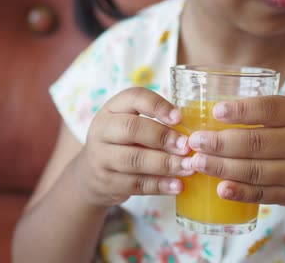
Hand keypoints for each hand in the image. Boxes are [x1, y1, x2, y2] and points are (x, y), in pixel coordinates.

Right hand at [76, 87, 193, 206]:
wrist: (91, 175)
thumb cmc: (123, 143)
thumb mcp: (130, 124)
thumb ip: (155, 123)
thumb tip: (193, 132)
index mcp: (112, 109)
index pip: (133, 97)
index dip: (158, 106)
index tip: (180, 118)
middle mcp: (102, 129)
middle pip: (132, 128)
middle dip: (163, 137)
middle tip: (187, 146)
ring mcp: (101, 157)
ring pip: (134, 159)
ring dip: (166, 164)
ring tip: (189, 167)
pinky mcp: (107, 182)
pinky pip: (136, 184)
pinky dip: (160, 185)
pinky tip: (178, 185)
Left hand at [187, 95, 284, 208]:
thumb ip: (261, 114)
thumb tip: (210, 112)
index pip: (270, 109)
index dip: (242, 110)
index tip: (215, 111)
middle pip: (256, 143)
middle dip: (221, 143)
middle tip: (195, 141)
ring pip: (255, 170)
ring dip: (222, 167)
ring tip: (197, 162)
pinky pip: (262, 194)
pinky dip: (240, 192)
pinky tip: (220, 188)